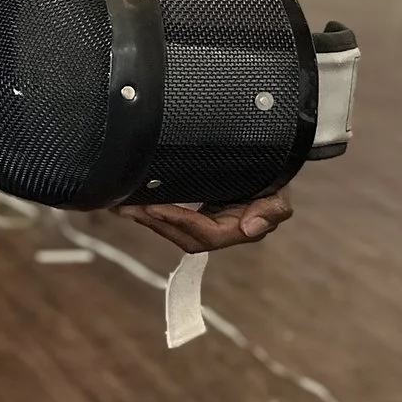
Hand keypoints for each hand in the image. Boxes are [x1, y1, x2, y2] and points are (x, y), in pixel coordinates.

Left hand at [116, 192, 290, 253]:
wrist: (269, 163)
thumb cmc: (274, 176)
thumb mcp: (279, 191)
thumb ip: (273, 210)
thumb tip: (251, 229)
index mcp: (240, 227)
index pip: (207, 234)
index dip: (181, 222)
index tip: (155, 208)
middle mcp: (222, 230)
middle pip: (185, 237)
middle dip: (157, 224)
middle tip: (130, 208)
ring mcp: (208, 221)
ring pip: (174, 230)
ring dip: (148, 219)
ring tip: (122, 206)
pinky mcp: (197, 211)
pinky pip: (171, 217)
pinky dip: (150, 212)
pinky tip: (128, 203)